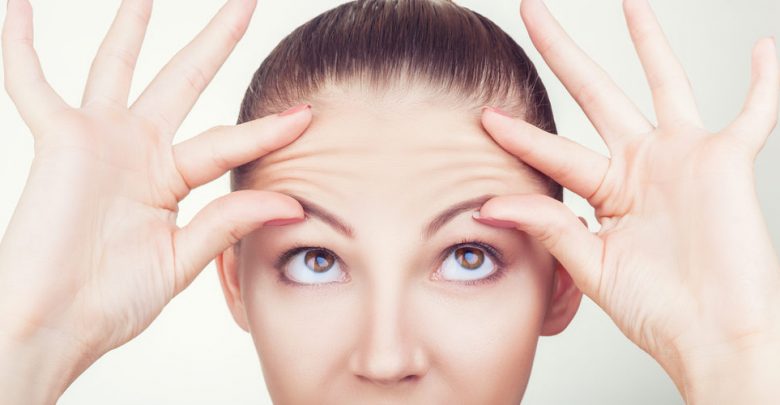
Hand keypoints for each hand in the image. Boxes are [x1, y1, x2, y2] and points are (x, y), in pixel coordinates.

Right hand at [0, 0, 310, 397]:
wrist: (56, 325)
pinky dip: (19, 47)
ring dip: (131, 27)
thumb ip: (229, 222)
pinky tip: (16, 8)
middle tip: (243, 3)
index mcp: (169, 180)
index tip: (308, 116)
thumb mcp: (181, 258)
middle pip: (184, 80)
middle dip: (214, 42)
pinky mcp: (58, 141)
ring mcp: (98, 140)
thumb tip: (292, 203)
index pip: (228, 142)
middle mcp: (137, 151)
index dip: (268, 131)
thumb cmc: (111, 303)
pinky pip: (31, 84)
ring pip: (118, 67)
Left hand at [474, 0, 779, 400]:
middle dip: (562, 53)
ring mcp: (685, 158)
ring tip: (629, 4)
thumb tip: (487, 204)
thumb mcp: (590, 264)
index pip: (554, 151)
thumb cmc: (658, 311)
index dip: (519, 134)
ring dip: (648, 42)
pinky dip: (764, 83)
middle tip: (531, 12)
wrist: (712, 336)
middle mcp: (642, 165)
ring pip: (664, 83)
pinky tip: (763, 50)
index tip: (484, 115)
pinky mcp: (728, 162)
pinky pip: (754, 112)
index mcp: (607, 191)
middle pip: (595, 94)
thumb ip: (547, 227)